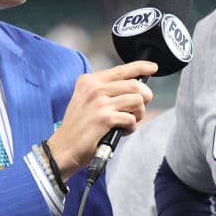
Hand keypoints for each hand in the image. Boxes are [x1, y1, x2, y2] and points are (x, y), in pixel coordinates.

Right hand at [48, 60, 156, 177]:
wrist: (63, 148)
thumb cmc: (78, 128)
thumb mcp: (86, 101)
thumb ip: (106, 91)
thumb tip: (135, 89)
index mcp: (89, 81)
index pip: (121, 69)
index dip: (141, 66)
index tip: (152, 67)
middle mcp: (94, 88)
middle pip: (135, 85)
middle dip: (145, 97)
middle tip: (140, 108)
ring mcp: (99, 103)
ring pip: (137, 100)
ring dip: (138, 114)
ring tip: (129, 121)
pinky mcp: (104, 118)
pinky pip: (131, 119)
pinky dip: (131, 127)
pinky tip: (122, 131)